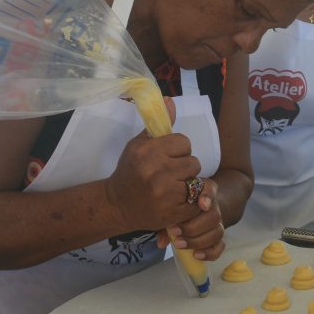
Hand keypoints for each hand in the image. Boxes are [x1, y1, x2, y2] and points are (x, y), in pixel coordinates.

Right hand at [104, 98, 203, 232]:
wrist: (117, 205)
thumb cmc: (130, 171)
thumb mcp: (139, 145)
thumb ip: (158, 124)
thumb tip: (170, 101)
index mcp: (147, 152)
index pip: (184, 142)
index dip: (179, 150)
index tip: (169, 157)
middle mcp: (156, 172)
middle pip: (194, 162)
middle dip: (185, 167)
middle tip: (171, 174)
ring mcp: (165, 194)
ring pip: (197, 182)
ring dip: (189, 184)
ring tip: (175, 186)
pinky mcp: (172, 212)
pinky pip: (197, 202)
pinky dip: (191, 201)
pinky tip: (177, 199)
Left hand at [157, 177, 225, 260]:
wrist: (191, 214)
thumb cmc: (176, 211)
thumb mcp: (168, 212)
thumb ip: (164, 224)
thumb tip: (161, 242)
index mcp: (201, 195)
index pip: (211, 189)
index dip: (208, 196)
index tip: (202, 205)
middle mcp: (213, 208)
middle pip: (214, 215)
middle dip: (193, 226)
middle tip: (174, 232)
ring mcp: (217, 224)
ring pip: (217, 231)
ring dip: (197, 240)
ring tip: (179, 244)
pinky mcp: (217, 238)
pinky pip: (220, 246)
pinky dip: (209, 252)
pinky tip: (196, 255)